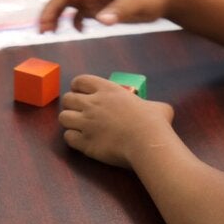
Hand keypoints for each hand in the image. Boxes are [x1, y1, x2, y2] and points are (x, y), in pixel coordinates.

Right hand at [38, 0, 176, 33]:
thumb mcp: (135, 4)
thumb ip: (117, 11)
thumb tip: (100, 20)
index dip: (53, 8)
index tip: (45, 25)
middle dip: (51, 13)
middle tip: (43, 32)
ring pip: (71, 6)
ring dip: (59, 17)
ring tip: (51, 33)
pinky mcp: (105, 7)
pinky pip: (83, 12)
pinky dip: (76, 21)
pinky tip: (80, 31)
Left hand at [59, 74, 175, 169]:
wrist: (147, 143)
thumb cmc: (154, 123)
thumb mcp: (157, 106)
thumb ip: (152, 105)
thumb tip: (160, 111)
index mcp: (108, 90)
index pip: (81, 80)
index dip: (78, 86)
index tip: (82, 93)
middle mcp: (93, 104)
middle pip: (67, 99)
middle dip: (71, 105)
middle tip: (80, 112)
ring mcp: (87, 123)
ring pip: (63, 118)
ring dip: (69, 121)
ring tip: (78, 127)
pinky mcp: (85, 142)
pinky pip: (68, 137)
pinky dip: (72, 138)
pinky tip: (81, 140)